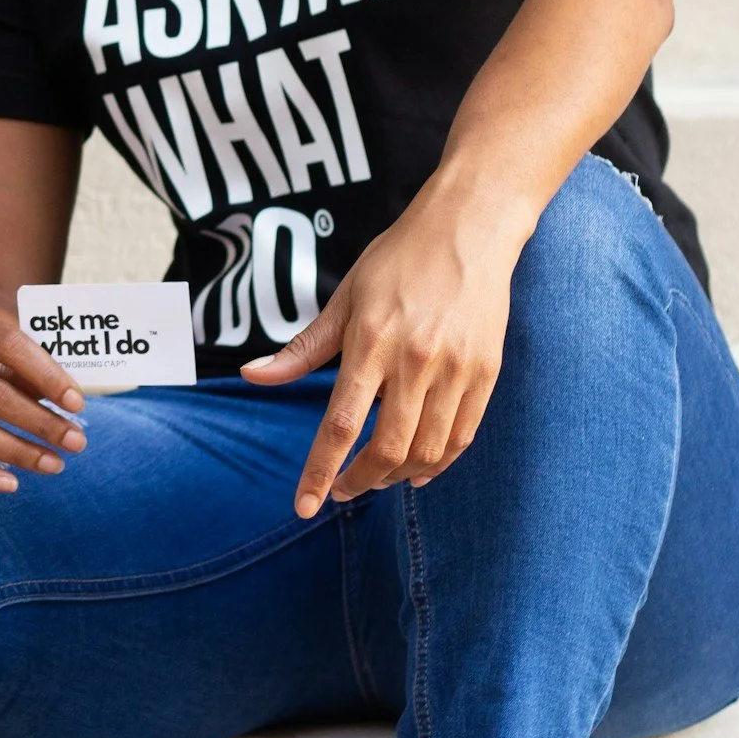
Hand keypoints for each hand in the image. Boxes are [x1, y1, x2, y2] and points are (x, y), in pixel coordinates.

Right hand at [0, 302, 89, 492]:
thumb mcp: (6, 346)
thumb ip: (33, 367)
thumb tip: (70, 402)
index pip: (9, 344)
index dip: (46, 375)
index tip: (78, 404)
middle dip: (39, 423)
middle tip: (77, 443)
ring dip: (17, 452)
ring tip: (54, 464)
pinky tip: (10, 483)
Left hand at [241, 202, 517, 517]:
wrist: (469, 230)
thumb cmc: (397, 261)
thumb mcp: (344, 298)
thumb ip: (303, 348)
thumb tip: (252, 375)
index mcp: (371, 343)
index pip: (340, 424)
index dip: (320, 472)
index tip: (304, 506)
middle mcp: (415, 362)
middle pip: (386, 449)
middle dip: (358, 482)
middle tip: (341, 491)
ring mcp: (456, 370)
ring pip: (427, 450)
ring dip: (397, 476)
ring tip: (375, 478)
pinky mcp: (486, 373)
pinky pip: (462, 436)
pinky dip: (439, 462)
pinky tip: (418, 469)